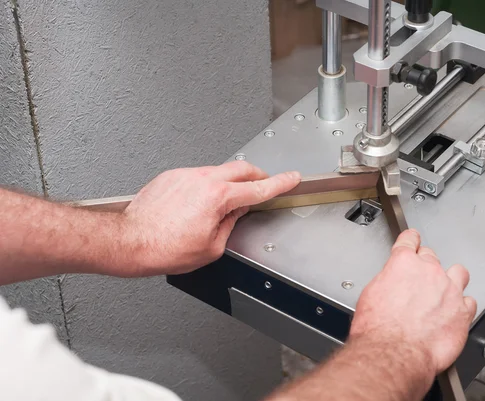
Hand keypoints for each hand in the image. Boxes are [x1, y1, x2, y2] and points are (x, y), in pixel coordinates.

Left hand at [120, 161, 300, 275]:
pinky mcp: (172, 176)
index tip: (292, 178)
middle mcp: (202, 179)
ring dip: (231, 182)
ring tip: (227, 202)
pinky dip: (208, 185)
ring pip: (219, 170)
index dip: (280, 183)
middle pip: (242, 169)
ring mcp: (186, 175)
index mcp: (218, 197)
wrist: (129, 241)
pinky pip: (199, 175)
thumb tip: (236, 213)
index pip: (259, 187)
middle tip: (264, 185)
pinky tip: (201, 203)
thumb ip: (231, 224)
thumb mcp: (212, 247)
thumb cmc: (164, 248)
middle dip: (258, 176)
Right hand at [350, 229, 475, 379]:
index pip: (410, 240)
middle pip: (432, 256)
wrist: (394, 353)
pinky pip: (469, 302)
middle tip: (420, 279)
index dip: (411, 239)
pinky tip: (454, 312)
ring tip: (446, 290)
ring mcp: (449, 290)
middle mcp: (429, 272)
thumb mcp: (371, 295)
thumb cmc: (378, 329)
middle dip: (426, 264)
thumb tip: (391, 283)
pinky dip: (463, 306)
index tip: (413, 240)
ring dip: (452, 279)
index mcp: (403, 263)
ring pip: (458, 272)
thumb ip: (387, 280)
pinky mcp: (462, 311)